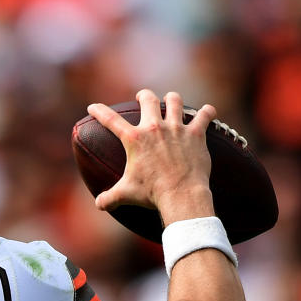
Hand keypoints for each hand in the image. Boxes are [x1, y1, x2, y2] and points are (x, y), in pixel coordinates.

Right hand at [87, 89, 217, 223]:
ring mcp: (177, 128)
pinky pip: (204, 115)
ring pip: (175, 100)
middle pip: (148, 99)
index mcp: (134, 139)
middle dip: (143, 95)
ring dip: (172, 99)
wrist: (181, 194)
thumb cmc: (152, 193)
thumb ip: (109, 198)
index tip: (93, 107)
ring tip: (171, 100)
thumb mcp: (126, 194)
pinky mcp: (196, 134)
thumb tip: (99, 204)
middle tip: (142, 97)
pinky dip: (206, 112)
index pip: (110, 120)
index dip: (99, 111)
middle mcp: (154, 128)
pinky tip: (207, 112)